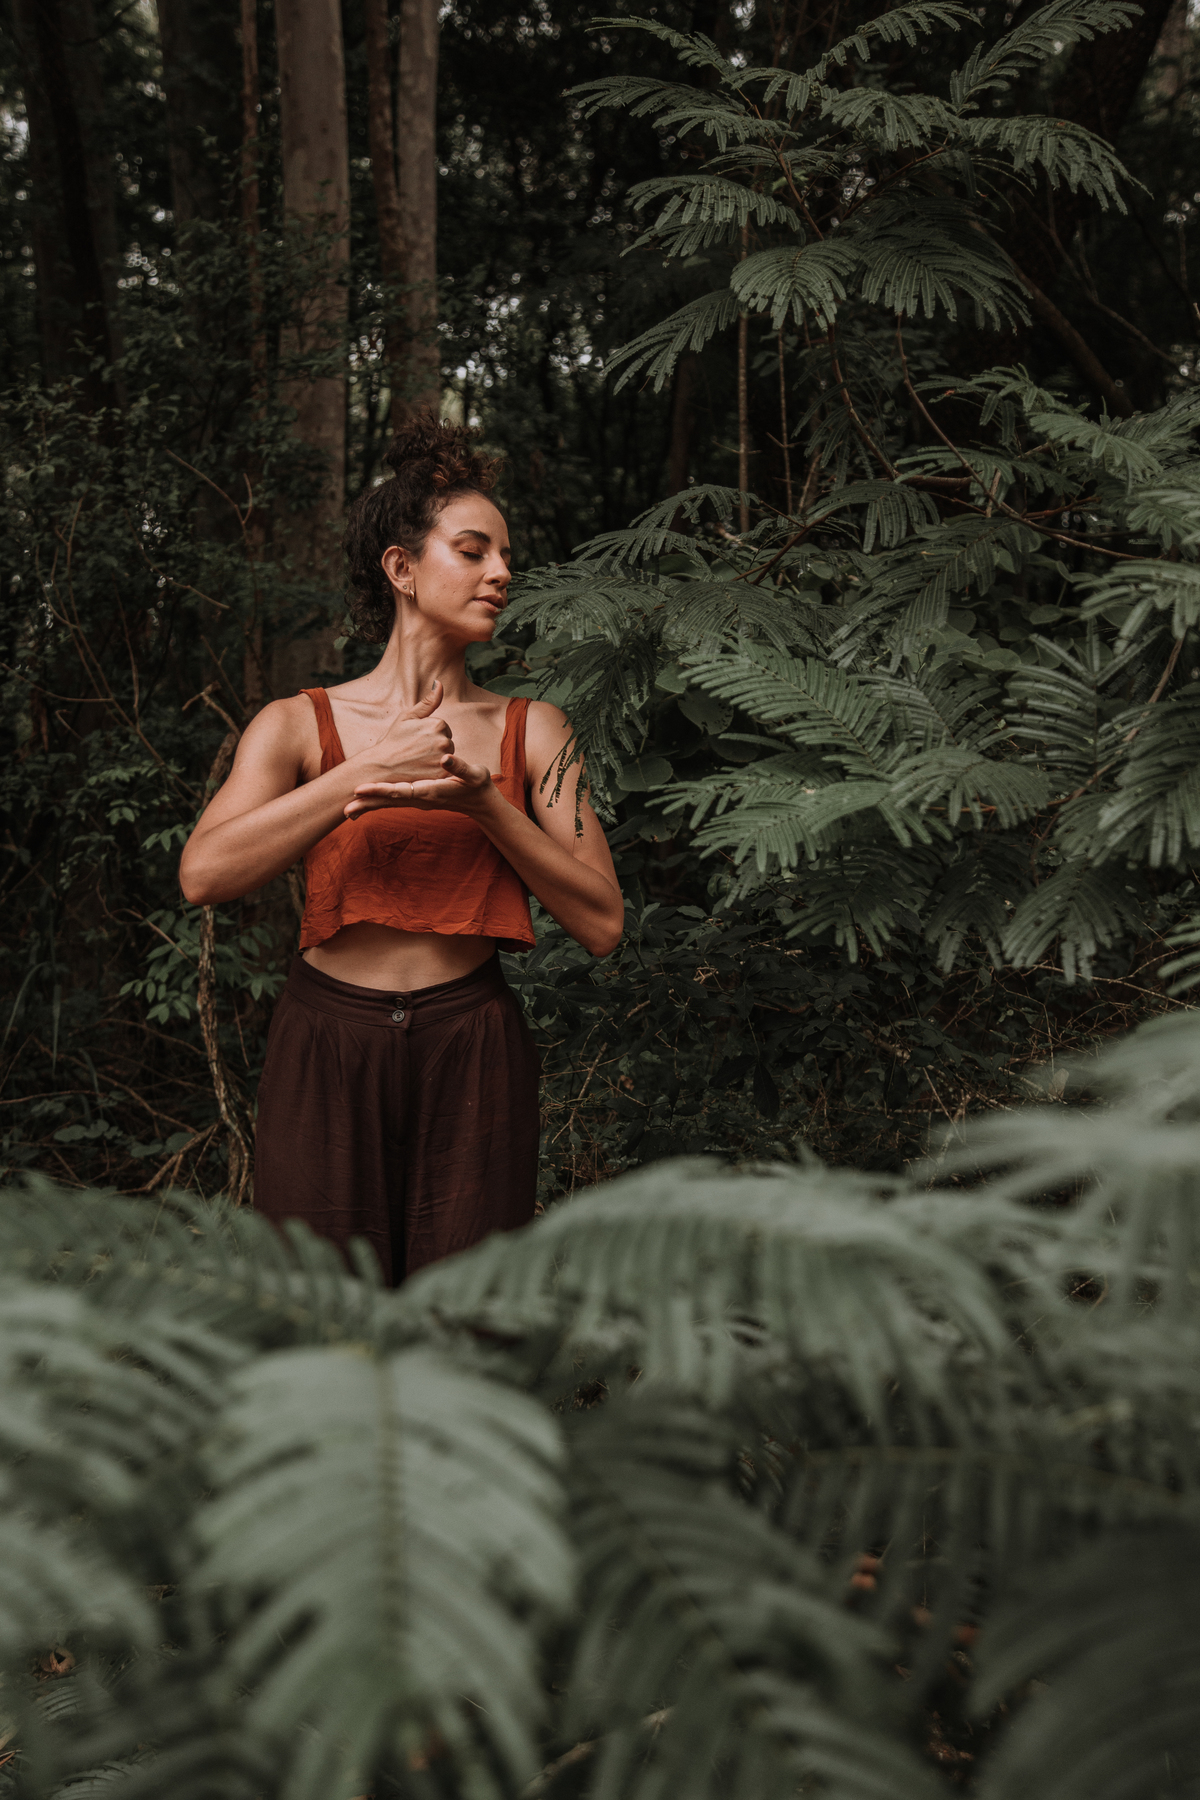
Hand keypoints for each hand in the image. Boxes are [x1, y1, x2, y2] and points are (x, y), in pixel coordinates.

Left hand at [344, 753, 494, 818]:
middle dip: (367, 805)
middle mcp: (420, 798)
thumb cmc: (477, 785)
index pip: (400, 791)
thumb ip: (459, 766)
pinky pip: (393, 802)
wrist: (480, 802)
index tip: (362, 790)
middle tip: (346, 809)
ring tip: (348, 811)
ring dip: (369, 807)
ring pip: (389, 804)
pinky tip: (364, 805)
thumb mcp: (473, 774)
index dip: (381, 790)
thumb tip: (445, 758)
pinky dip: (378, 803)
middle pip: (389, 801)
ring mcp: (417, 800)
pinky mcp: (416, 798)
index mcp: (430, 790)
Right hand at [364, 680, 455, 785]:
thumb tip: (440, 683)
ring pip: (447, 757)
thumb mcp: (408, 717)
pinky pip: (446, 770)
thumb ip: (428, 702)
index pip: (443, 728)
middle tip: (416, 751)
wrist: (382, 766)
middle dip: (434, 746)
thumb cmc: (393, 740)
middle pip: (447, 742)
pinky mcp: (442, 775)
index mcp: (438, 724)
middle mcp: (444, 741)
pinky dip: (436, 771)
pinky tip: (423, 770)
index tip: (416, 739)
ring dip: (436, 759)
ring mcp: (444, 759)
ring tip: (418, 761)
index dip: (428, 734)